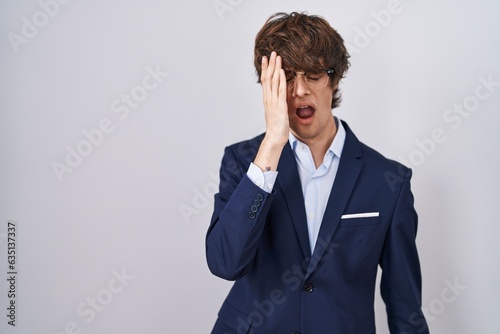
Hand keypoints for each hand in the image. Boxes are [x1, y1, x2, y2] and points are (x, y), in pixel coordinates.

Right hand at [253, 52, 288, 171]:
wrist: (275, 137)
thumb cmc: (277, 127)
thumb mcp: (276, 111)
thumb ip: (277, 103)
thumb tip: (280, 97)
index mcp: (267, 99)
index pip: (265, 81)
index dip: (265, 69)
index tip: (266, 59)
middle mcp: (268, 98)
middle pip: (268, 78)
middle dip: (270, 64)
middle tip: (272, 52)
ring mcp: (273, 101)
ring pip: (273, 81)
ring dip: (275, 68)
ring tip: (277, 57)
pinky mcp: (280, 105)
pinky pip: (280, 90)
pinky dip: (280, 80)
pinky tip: (281, 71)